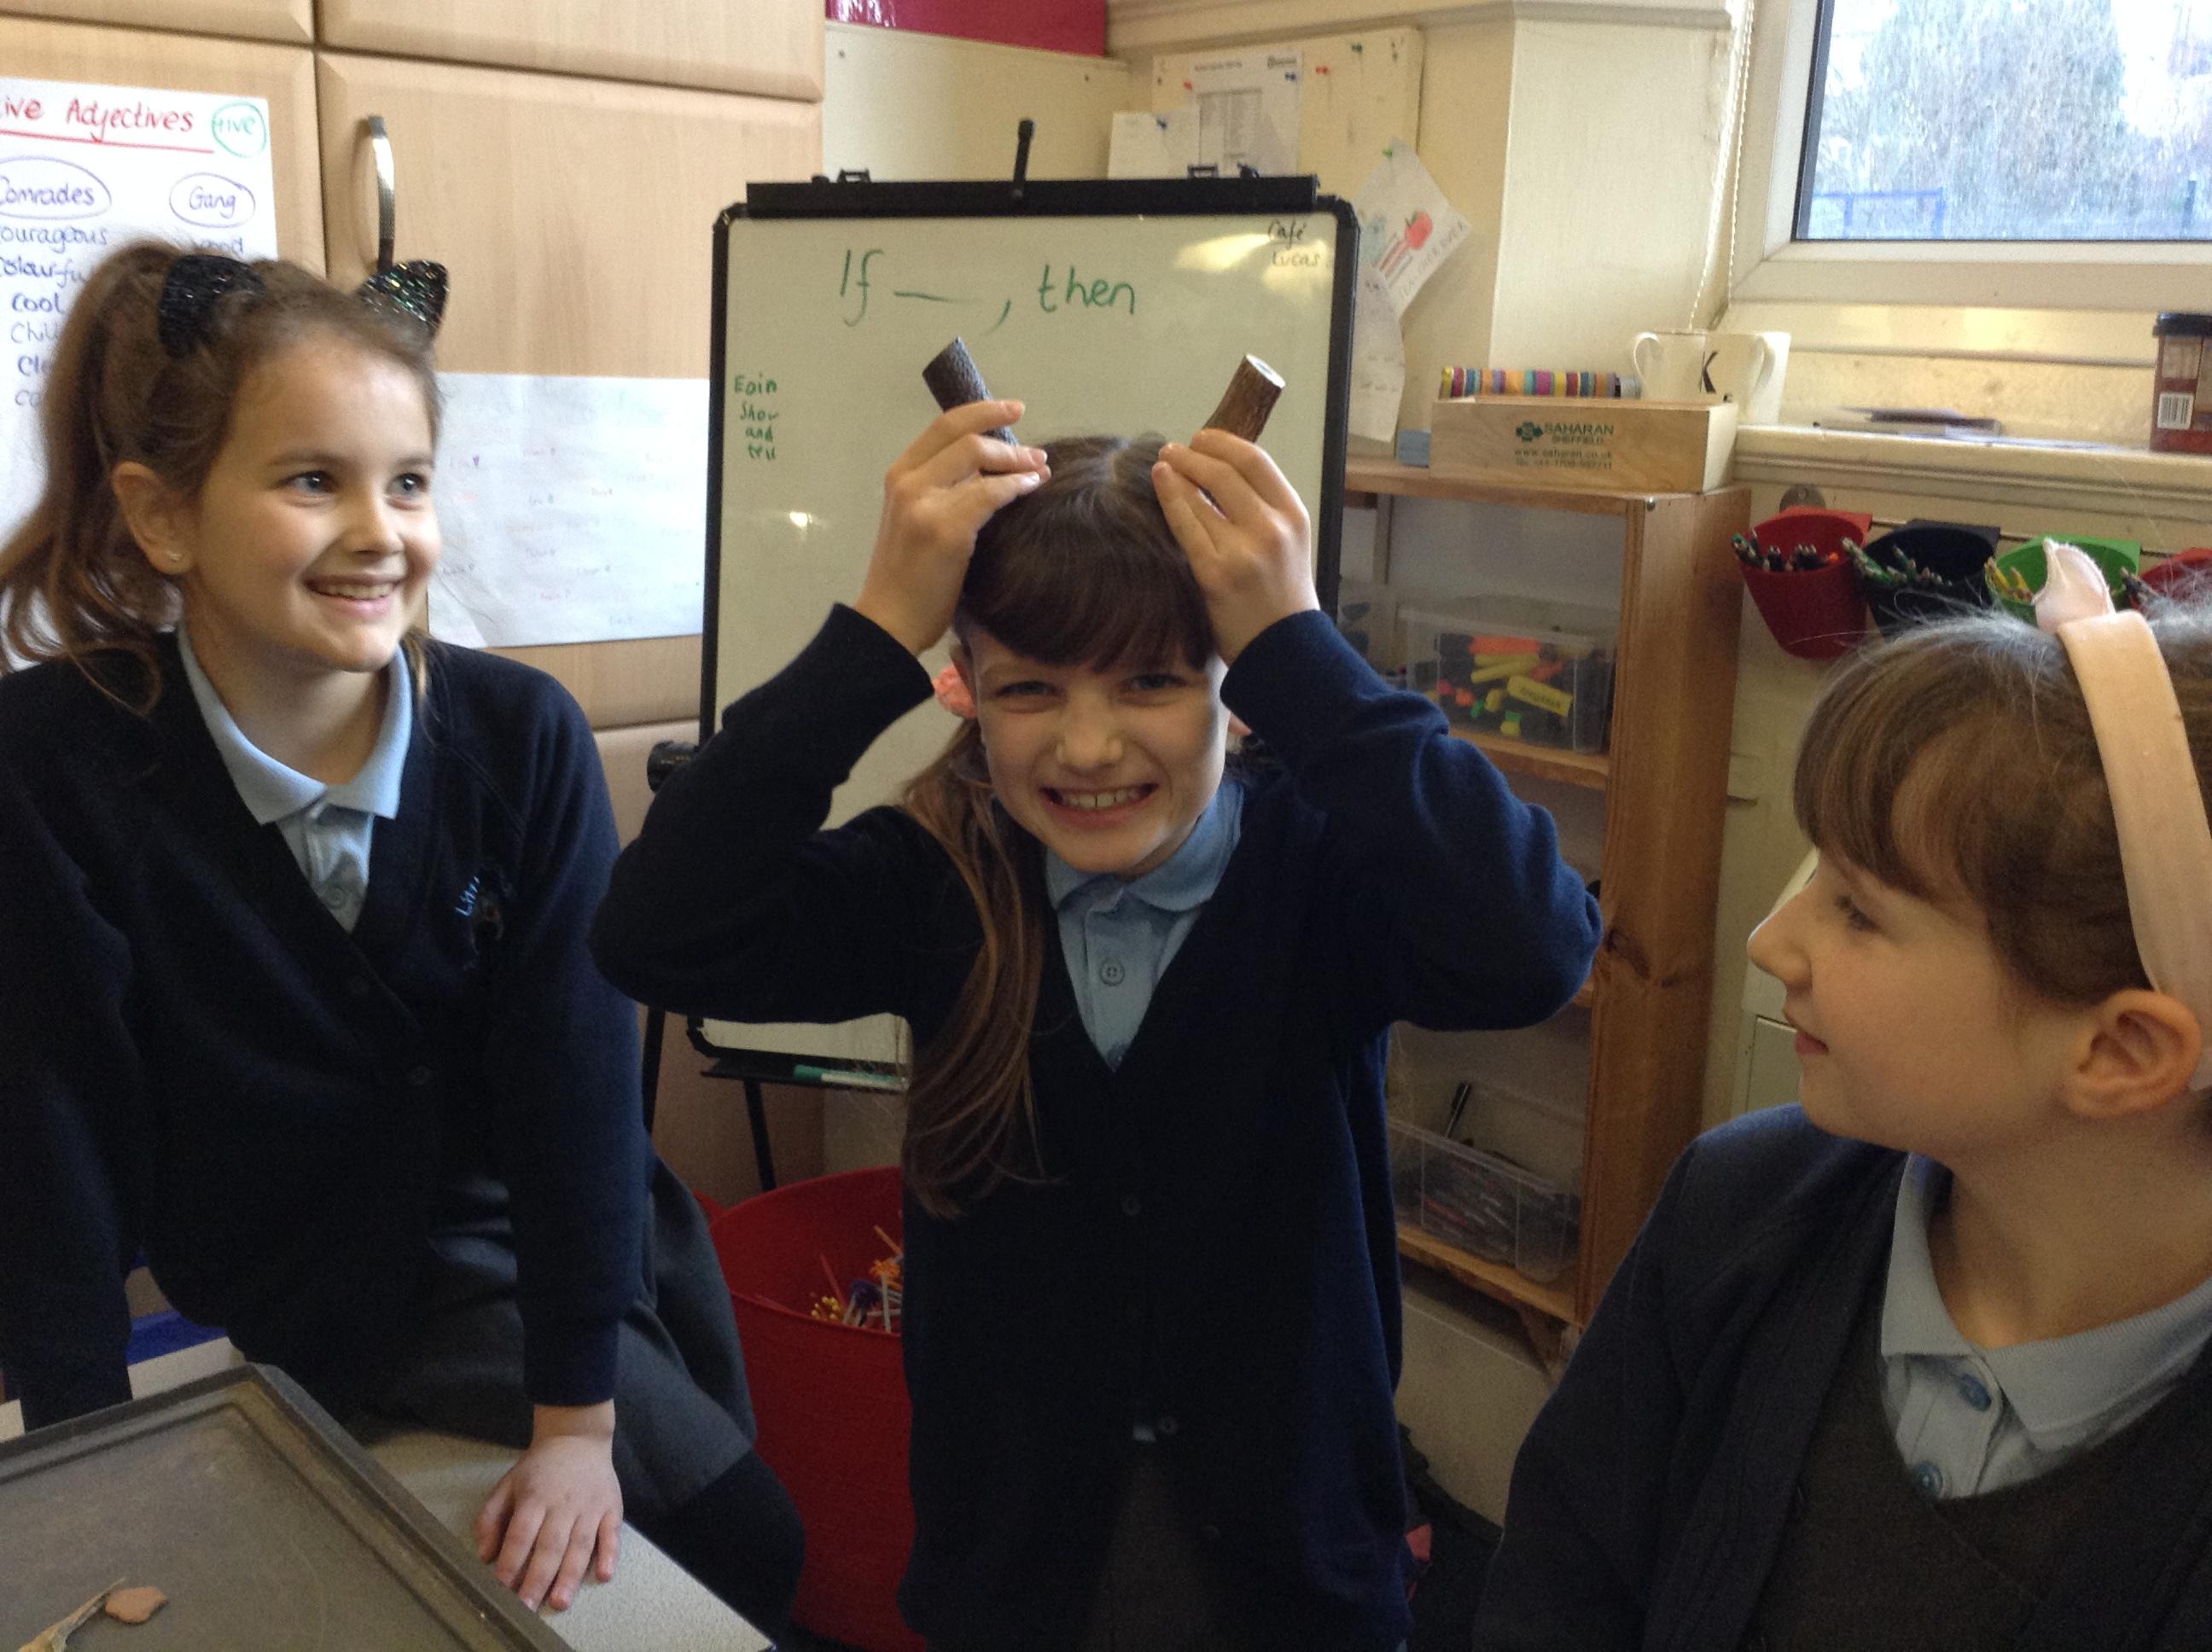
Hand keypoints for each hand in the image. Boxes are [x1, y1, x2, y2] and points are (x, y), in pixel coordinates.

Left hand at [474, 1401, 623, 1611]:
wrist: (578, 1438)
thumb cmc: (539, 1468)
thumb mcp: (507, 1484)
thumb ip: (491, 1517)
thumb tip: (484, 1555)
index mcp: (535, 1497)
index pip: (521, 1534)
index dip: (511, 1561)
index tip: (502, 1588)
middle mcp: (563, 1503)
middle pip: (550, 1545)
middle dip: (537, 1578)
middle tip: (527, 1607)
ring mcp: (590, 1506)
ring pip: (580, 1545)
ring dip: (570, 1575)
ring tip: (560, 1601)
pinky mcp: (612, 1507)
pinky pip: (612, 1533)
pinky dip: (609, 1554)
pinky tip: (603, 1575)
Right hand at [852, 401, 1049, 654]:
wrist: (889, 622)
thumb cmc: (909, 578)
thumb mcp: (917, 520)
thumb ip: (943, 490)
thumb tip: (991, 468)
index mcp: (899, 475)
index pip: (943, 426)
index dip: (982, 411)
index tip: (1012, 410)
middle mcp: (907, 481)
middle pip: (962, 433)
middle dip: (1005, 431)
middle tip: (1037, 449)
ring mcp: (923, 503)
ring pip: (978, 456)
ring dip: (1017, 460)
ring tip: (1040, 469)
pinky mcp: (945, 529)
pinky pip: (990, 493)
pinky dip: (1016, 486)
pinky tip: (1032, 489)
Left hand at [1151, 431, 1317, 663]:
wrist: (1284, 651)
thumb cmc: (1281, 599)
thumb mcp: (1289, 545)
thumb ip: (1262, 511)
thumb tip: (1215, 475)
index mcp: (1294, 516)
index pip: (1256, 461)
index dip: (1224, 443)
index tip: (1203, 439)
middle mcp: (1271, 528)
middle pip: (1225, 472)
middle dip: (1195, 453)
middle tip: (1174, 449)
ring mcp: (1242, 551)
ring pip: (1202, 494)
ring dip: (1177, 471)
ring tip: (1163, 463)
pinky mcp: (1214, 574)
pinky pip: (1186, 525)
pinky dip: (1170, 497)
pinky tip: (1160, 482)